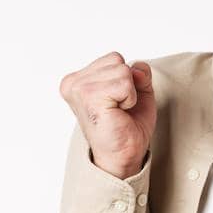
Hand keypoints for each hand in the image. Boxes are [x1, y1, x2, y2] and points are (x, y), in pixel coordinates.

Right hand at [60, 51, 155, 178]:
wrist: (124, 155)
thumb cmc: (127, 125)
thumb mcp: (138, 91)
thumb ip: (139, 72)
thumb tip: (136, 69)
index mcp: (77, 80)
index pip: (113, 58)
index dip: (126, 79)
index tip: (117, 101)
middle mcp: (73, 83)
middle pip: (117, 60)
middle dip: (128, 84)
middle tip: (119, 108)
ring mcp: (79, 89)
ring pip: (123, 70)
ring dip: (129, 93)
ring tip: (118, 111)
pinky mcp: (89, 97)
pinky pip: (125, 83)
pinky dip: (130, 99)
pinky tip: (118, 113)